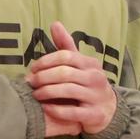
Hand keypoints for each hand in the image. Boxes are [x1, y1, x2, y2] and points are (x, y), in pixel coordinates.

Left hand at [26, 21, 116, 136]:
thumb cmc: (87, 83)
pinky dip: (57, 109)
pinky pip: (73, 112)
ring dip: (47, 92)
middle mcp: (95, 78)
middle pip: (65, 73)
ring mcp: (96, 96)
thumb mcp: (79, 63)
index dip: (46, 61)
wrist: (108, 109)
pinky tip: (46, 107)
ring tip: (35, 94)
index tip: (33, 68)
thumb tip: (55, 23)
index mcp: (90, 63)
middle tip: (31, 82)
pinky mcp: (94, 114)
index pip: (65, 56)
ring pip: (68, 90)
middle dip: (43, 77)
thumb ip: (66, 45)